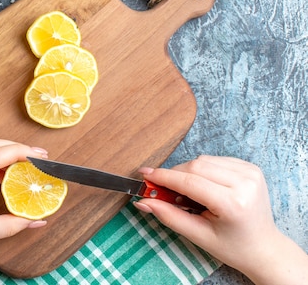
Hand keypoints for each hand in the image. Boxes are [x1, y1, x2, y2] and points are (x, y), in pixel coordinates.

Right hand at [133, 155, 307, 284]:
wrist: (264, 248)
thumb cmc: (233, 247)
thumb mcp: (199, 236)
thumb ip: (169, 216)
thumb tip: (144, 202)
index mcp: (234, 203)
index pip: (190, 182)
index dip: (163, 177)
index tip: (145, 175)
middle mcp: (245, 183)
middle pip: (195, 165)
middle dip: (174, 175)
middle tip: (161, 189)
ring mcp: (250, 173)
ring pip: (203, 159)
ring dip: (188, 172)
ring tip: (188, 193)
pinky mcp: (251, 167)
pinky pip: (215, 160)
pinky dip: (202, 169)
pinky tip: (204, 186)